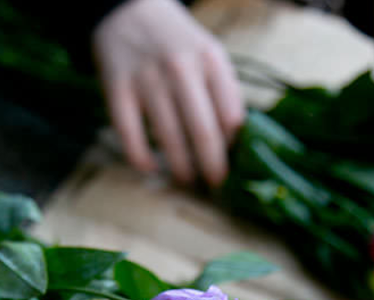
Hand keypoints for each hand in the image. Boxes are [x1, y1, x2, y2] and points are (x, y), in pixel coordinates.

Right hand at [92, 0, 243, 185]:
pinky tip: (151, 168)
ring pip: (169, 138)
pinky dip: (141, 158)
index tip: (232, 163)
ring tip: (187, 180)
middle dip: (212, 168)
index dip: (233, 148)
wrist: (127, 7)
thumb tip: (235, 145)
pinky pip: (129, 134)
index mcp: (211, 61)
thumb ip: (226, 94)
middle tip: (215, 184)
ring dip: (181, 168)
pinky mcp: (117, 87)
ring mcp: (147, 78)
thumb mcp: (211, 56)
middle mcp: (180, 68)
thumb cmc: (178, 45)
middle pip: (203, 133)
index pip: (232, 118)